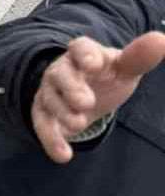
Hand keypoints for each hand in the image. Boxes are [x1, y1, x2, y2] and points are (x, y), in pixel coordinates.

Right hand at [32, 33, 164, 162]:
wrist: (81, 90)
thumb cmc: (105, 76)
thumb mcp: (124, 67)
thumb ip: (139, 57)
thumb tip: (162, 40)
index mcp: (83, 54)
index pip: (80, 47)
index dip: (85, 55)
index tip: (93, 63)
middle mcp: (63, 70)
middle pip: (60, 74)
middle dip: (70, 87)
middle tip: (85, 101)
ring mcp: (51, 92)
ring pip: (50, 99)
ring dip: (63, 112)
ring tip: (79, 123)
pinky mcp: (45, 113)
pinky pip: (42, 124)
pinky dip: (51, 139)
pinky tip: (62, 155)